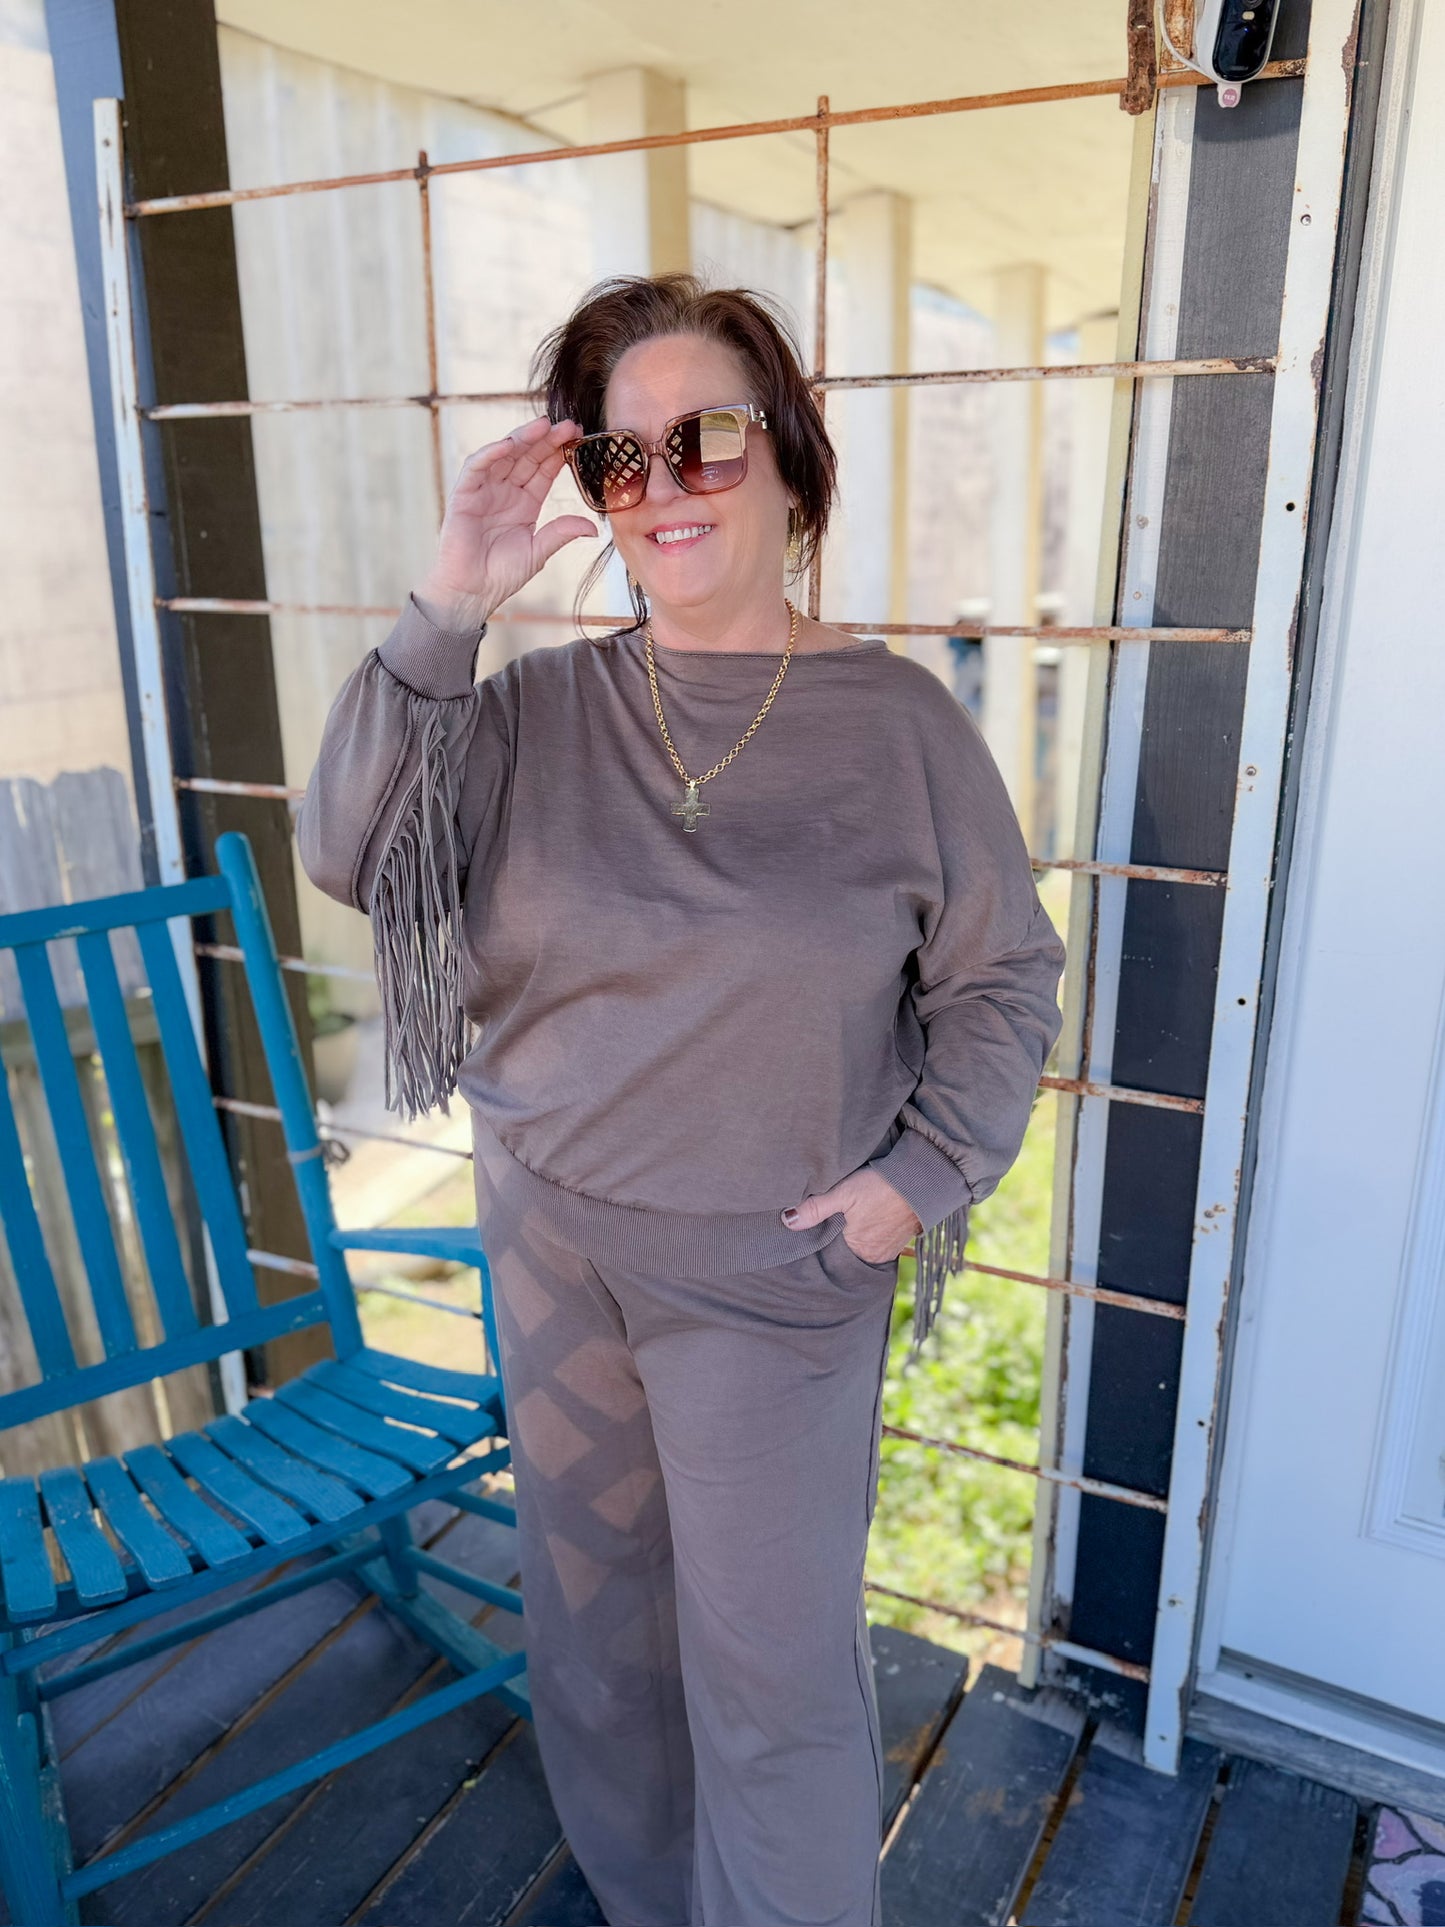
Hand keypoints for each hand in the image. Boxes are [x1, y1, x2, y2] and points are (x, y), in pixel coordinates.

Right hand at [412, 414, 597, 630]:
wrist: (472, 592)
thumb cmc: (501, 575)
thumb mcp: (539, 551)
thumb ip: (561, 533)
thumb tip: (592, 528)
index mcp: (526, 502)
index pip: (545, 469)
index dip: (560, 452)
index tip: (579, 436)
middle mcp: (506, 491)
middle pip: (528, 456)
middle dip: (547, 439)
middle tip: (568, 424)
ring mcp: (485, 490)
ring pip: (505, 455)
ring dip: (523, 438)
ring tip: (543, 425)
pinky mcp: (464, 494)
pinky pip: (477, 467)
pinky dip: (491, 454)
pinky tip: (509, 444)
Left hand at [781, 1168, 922, 1265]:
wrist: (920, 1179)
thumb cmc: (880, 1187)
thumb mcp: (842, 1193)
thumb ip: (815, 1209)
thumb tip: (787, 1221)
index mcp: (856, 1250)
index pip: (828, 1252)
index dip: (819, 1240)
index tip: (812, 1228)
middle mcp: (872, 1257)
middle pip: (844, 1252)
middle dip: (834, 1239)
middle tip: (829, 1220)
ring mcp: (887, 1250)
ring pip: (859, 1247)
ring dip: (852, 1237)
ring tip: (847, 1220)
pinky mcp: (897, 1241)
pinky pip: (875, 1243)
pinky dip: (867, 1234)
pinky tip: (864, 1221)